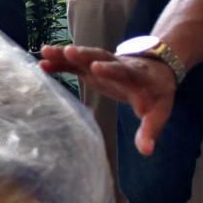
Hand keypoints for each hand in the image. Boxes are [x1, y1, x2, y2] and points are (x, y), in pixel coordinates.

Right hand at [38, 46, 176, 154]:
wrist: (155, 71)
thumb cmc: (156, 93)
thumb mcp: (159, 112)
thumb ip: (150, 130)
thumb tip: (146, 151)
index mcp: (135, 76)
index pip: (123, 71)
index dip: (111, 69)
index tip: (97, 68)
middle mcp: (117, 64)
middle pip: (100, 56)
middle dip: (84, 55)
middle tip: (68, 52)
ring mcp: (103, 64)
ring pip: (84, 56)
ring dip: (65, 54)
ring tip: (45, 52)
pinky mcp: (92, 67)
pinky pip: (75, 63)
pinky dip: (60, 62)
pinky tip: (42, 62)